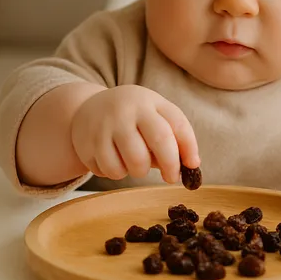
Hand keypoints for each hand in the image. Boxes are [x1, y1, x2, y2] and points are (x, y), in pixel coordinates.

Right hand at [71, 85, 198, 183]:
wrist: (88, 108)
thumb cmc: (133, 117)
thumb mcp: (154, 115)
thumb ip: (173, 136)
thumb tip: (190, 166)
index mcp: (149, 102)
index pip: (177, 124)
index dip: (188, 148)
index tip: (192, 165)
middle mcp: (127, 111)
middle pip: (159, 141)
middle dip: (170, 165)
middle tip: (171, 177)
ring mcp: (105, 126)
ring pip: (134, 163)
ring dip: (139, 172)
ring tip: (135, 162)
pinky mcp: (87, 144)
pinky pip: (110, 171)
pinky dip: (117, 173)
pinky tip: (114, 161)